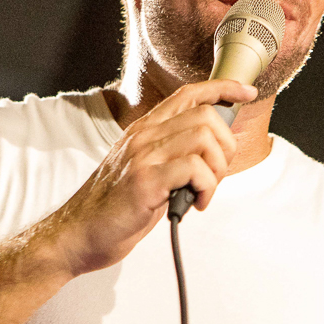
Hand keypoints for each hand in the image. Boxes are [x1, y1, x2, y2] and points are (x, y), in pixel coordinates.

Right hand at [44, 79, 257, 275]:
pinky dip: (206, 188)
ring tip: (203, 192)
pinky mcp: (144, 181)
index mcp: (144, 130)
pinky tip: (195, 203)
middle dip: (226, 147)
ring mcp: (142, 156)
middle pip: (206, 116)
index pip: (189, 93)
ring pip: (205, 139)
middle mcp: (143, 136)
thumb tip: (213, 150)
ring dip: (217, 170)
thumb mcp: (144, 169)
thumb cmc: (113, 207)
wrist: (77, 234)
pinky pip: (194, 169)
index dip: (223, 88)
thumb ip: (172, 154)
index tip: (246, 93)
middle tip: (215, 175)